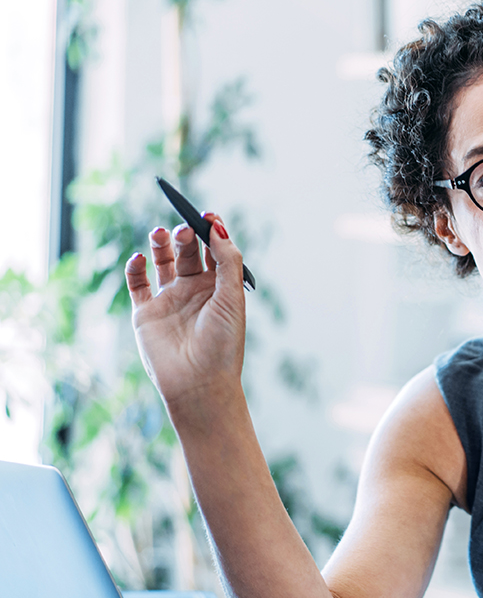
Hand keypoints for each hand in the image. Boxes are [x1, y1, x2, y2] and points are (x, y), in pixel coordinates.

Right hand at [125, 216, 246, 409]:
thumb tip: (218, 226)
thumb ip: (227, 260)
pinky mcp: (146, 313)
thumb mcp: (231, 297)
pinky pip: (137, 283)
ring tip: (160, 232)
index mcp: (220, 288)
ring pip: (162, 262)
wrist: (199, 383)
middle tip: (184, 228)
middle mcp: (195, 291)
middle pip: (188, 252)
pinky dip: (135, 267)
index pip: (215, 251)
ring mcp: (170, 300)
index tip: (207, 214)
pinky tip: (140, 258)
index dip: (211, 231)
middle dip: (186, 236)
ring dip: (161, 244)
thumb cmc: (223, 343)